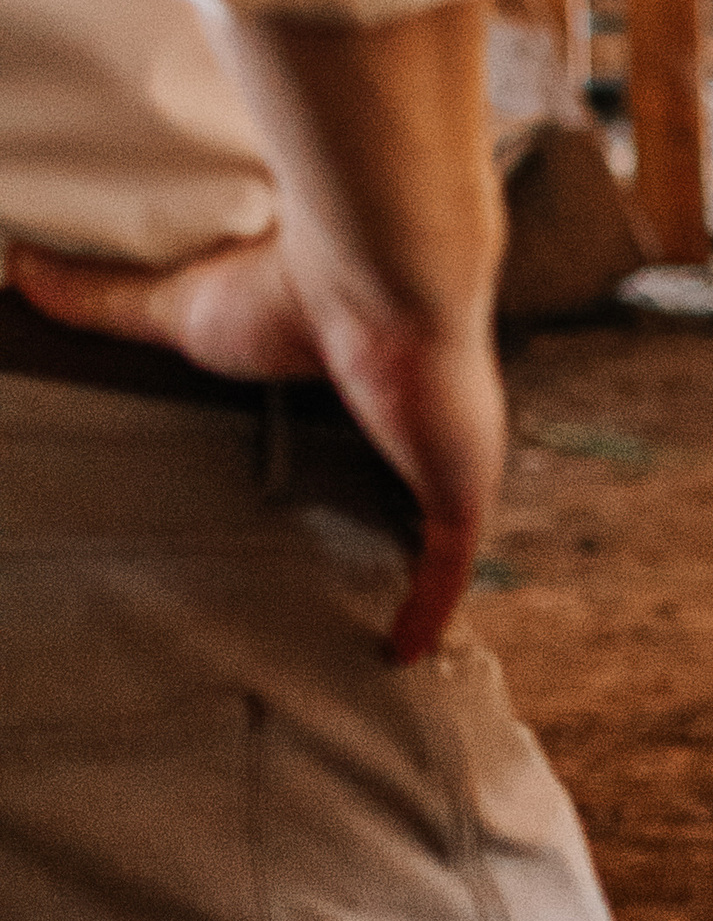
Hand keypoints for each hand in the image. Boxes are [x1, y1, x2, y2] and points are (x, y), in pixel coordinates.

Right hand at [9, 0, 505, 666]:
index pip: (354, 428)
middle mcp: (415, 419)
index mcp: (360, 370)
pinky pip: (451, 568)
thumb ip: (105, 301)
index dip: (337, 464)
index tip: (300, 502)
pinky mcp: (460, 492)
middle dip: (375, 523)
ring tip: (368, 622)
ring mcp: (445, 458)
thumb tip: (19, 268)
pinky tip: (405, 652)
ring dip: (412, 569)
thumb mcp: (178, 308)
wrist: (376, 271)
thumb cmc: (286, 277)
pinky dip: (429, 608)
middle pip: (396, 486)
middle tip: (324, 578)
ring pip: (432, 530)